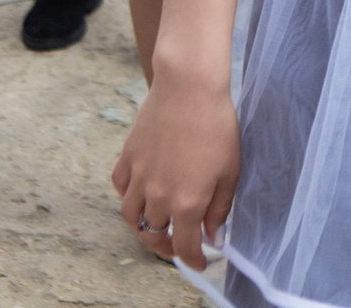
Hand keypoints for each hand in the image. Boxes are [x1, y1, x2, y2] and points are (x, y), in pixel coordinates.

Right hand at [113, 77, 240, 270]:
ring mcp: (138, 177)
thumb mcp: (230, 171)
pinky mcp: (127, 158)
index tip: (200, 263)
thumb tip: (214, 236)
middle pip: (154, 235)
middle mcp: (157, 196)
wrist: (189, 88)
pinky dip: (128, 197)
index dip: (193, 260)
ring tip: (156, 226)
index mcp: (186, 203)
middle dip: (167, 246)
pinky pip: (120, 188)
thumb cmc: (216, 126)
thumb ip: (220, 209)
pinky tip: (140, 194)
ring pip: (131, 218)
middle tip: (178, 246)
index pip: (184, 246)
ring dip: (143, 228)